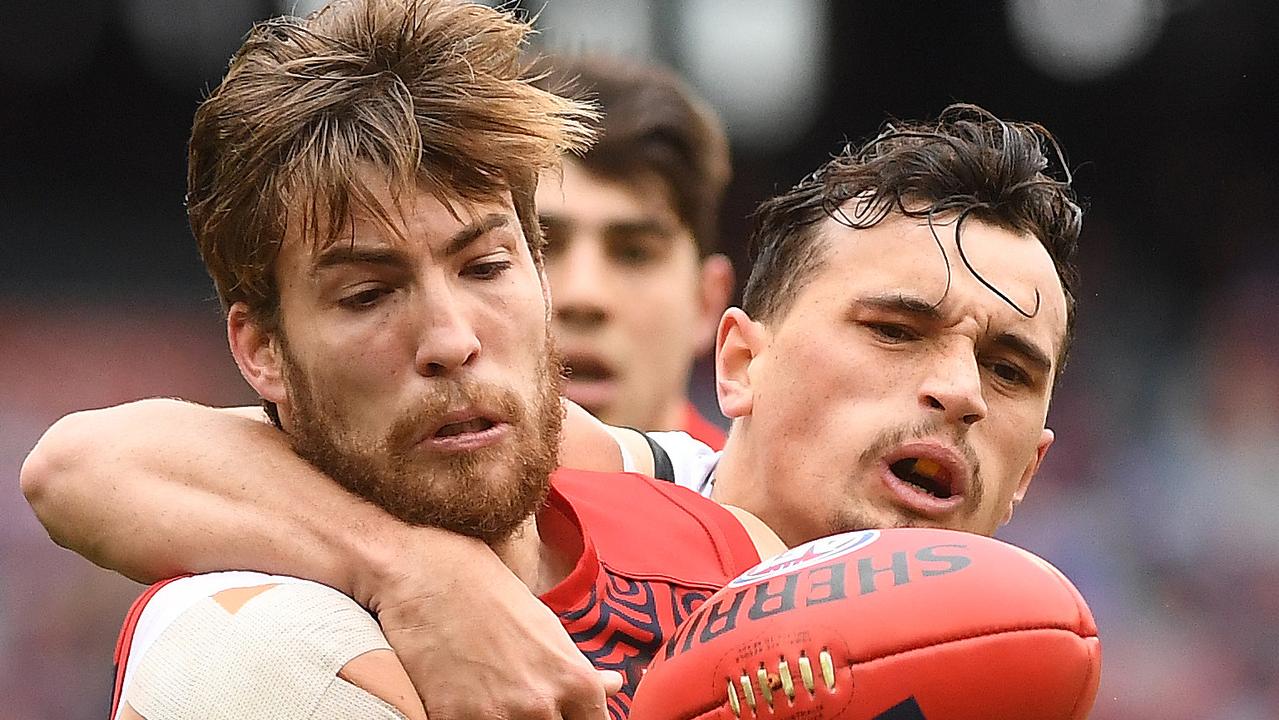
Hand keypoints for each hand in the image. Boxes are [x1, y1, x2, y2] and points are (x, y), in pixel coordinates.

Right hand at [366, 535, 622, 718]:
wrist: (427, 574)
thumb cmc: (489, 592)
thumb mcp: (546, 625)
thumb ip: (577, 667)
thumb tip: (614, 685)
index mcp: (574, 680)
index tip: (562, 714)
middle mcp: (541, 704)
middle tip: (519, 699)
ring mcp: (497, 716)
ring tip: (488, 697)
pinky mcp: (451, 719)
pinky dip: (468, 718)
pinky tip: (462, 700)